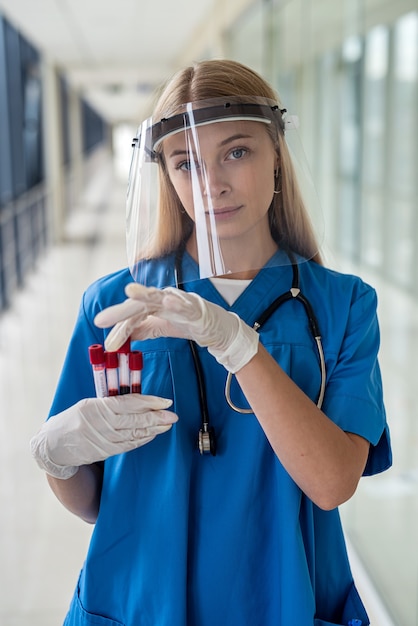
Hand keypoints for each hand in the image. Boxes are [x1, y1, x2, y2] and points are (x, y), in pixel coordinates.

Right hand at [30, 394, 176, 478]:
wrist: (54, 445)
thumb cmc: (73, 419)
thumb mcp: (90, 404)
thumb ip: (112, 403)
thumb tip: (140, 401)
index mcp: (97, 407)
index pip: (129, 402)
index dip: (149, 402)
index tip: (166, 401)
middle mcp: (102, 424)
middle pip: (135, 420)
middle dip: (157, 418)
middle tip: (173, 416)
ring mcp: (104, 439)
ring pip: (134, 433)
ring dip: (153, 429)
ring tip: (168, 425)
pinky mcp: (106, 451)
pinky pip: (128, 445)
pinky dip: (142, 439)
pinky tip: (153, 434)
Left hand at [94, 284, 258, 372]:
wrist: (216, 328)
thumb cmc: (187, 323)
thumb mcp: (160, 327)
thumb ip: (142, 329)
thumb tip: (122, 336)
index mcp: (153, 304)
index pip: (131, 315)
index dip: (119, 329)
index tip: (108, 345)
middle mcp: (163, 298)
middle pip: (138, 304)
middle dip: (120, 312)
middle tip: (101, 320)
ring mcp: (179, 301)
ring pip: (158, 298)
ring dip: (144, 294)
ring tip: (130, 292)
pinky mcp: (195, 308)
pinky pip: (185, 305)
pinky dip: (176, 302)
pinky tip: (167, 300)